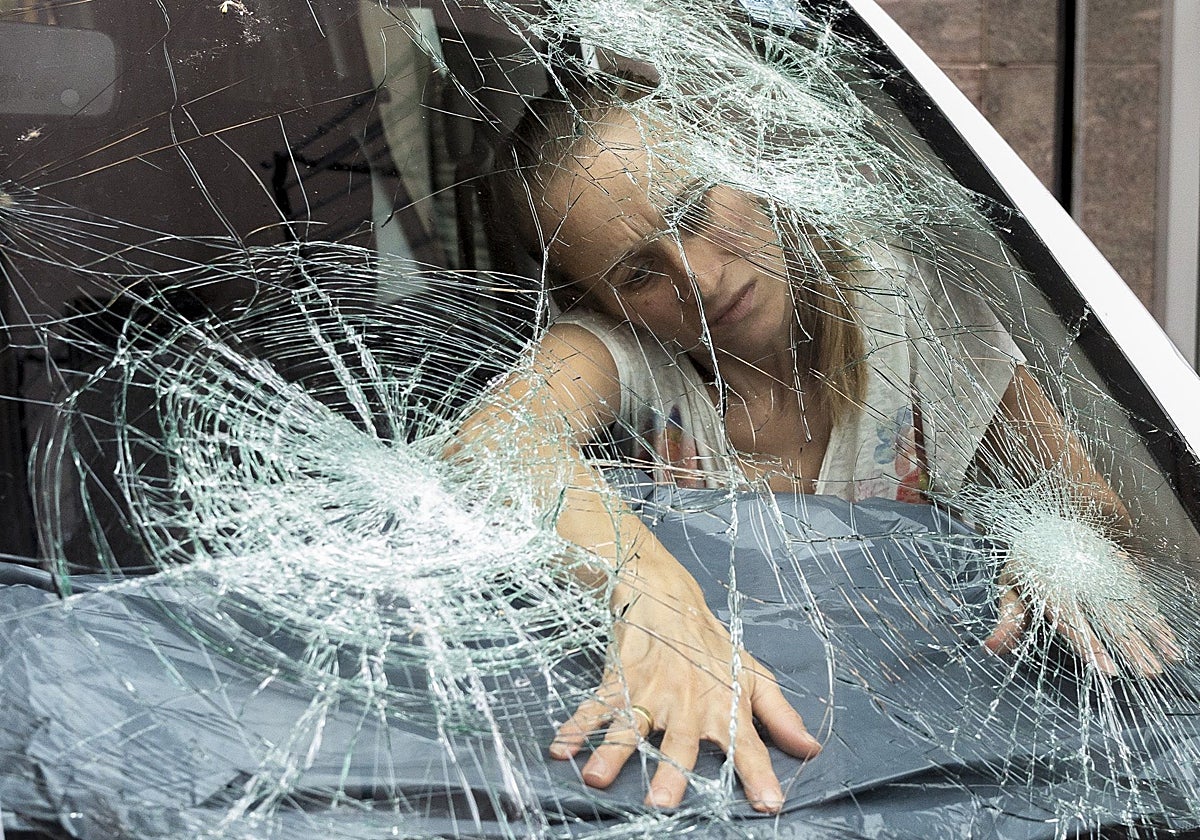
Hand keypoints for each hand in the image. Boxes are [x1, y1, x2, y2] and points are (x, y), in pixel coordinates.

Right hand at [549, 556, 820, 811]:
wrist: (668, 597)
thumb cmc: (714, 646)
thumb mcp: (753, 676)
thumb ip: (780, 716)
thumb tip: (812, 749)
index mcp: (724, 706)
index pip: (748, 745)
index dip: (759, 774)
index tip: (768, 804)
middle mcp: (688, 703)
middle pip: (679, 742)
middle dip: (671, 772)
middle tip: (661, 803)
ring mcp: (650, 691)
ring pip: (632, 726)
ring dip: (613, 752)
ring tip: (595, 779)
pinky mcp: (620, 679)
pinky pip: (597, 705)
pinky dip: (577, 726)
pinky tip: (561, 747)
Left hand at [984, 559, 1181, 676]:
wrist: (1048, 517)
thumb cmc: (1026, 562)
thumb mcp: (1009, 586)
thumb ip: (1007, 620)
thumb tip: (991, 648)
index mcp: (1048, 584)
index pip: (1070, 619)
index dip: (1089, 644)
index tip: (1107, 669)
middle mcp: (1079, 577)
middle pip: (1107, 616)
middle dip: (1129, 646)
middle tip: (1148, 672)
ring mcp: (1101, 570)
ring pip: (1130, 605)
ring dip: (1151, 633)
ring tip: (1167, 658)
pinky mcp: (1117, 566)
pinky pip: (1139, 594)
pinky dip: (1156, 616)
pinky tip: (1168, 638)